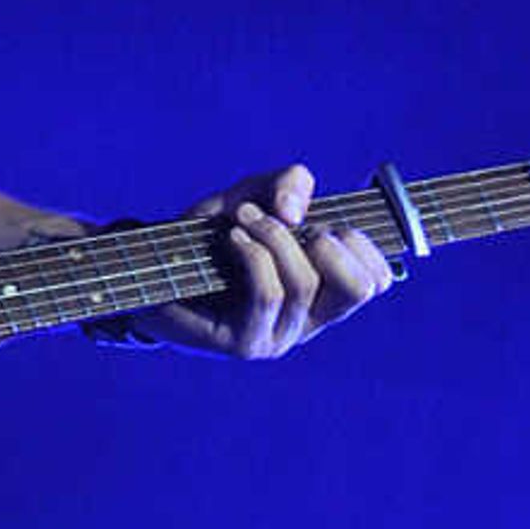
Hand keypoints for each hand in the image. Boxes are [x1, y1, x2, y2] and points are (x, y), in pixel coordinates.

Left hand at [136, 163, 394, 360]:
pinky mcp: (246, 345)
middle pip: (358, 287)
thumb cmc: (208, 236)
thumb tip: (295, 211)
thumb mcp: (253, 194)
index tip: (324, 219)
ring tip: (242, 218)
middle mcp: (309, 321)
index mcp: (323, 293)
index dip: (362, 241)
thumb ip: (287, 183)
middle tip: (288, 221)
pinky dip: (253, 253)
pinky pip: (268, 292)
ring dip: (273, 236)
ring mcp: (279, 337)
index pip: (378, 280)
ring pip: (304, 282)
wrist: (151, 266)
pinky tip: (232, 237)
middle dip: (327, 239)